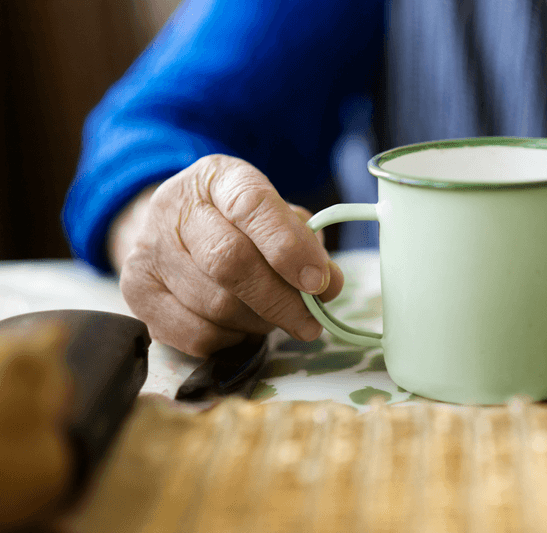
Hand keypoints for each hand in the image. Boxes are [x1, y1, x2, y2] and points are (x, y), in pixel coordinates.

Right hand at [118, 154, 343, 356]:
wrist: (171, 228)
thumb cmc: (236, 223)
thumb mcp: (275, 216)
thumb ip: (306, 244)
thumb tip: (328, 285)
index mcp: (217, 178)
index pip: (252, 206)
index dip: (289, 248)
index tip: (319, 281)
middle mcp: (174, 208)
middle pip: (230, 262)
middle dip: (280, 300)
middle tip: (310, 322)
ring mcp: (148, 251)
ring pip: (216, 305)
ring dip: (259, 322)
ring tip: (275, 318)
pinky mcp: (136, 293)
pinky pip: (195, 334)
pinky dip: (230, 339)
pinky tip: (241, 326)